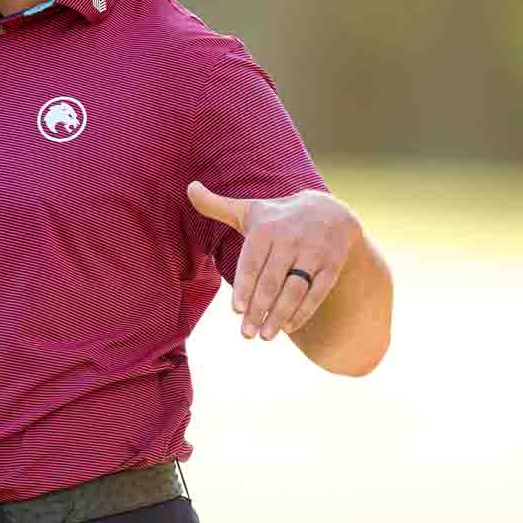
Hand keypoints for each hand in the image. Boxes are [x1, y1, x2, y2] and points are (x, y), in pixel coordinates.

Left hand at [186, 182, 358, 339]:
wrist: (329, 212)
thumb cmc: (277, 218)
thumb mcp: (249, 210)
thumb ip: (217, 206)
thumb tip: (189, 187)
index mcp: (267, 229)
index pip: (252, 263)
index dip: (244, 288)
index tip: (237, 311)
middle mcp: (291, 239)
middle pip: (272, 281)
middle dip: (259, 309)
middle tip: (246, 334)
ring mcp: (314, 252)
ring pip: (295, 289)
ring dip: (280, 315)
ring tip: (265, 336)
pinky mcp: (333, 264)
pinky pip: (318, 292)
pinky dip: (304, 312)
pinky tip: (289, 328)